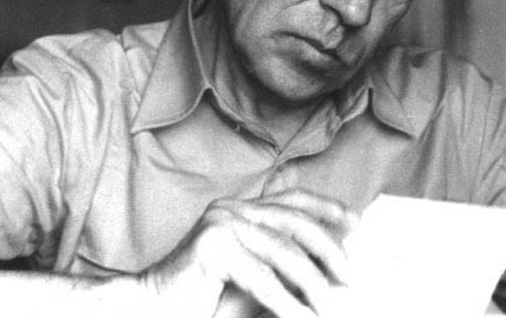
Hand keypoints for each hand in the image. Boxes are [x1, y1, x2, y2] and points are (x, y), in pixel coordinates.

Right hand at [138, 189, 357, 317]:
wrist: (149, 310)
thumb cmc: (203, 300)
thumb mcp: (255, 279)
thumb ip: (286, 269)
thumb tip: (331, 270)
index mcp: (241, 209)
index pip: (292, 199)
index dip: (326, 207)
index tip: (355, 222)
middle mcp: (231, 209)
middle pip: (295, 223)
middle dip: (329, 249)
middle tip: (350, 277)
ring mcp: (220, 223)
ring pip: (283, 252)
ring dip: (313, 283)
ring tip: (332, 306)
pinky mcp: (210, 247)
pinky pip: (261, 277)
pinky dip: (286, 302)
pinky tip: (303, 317)